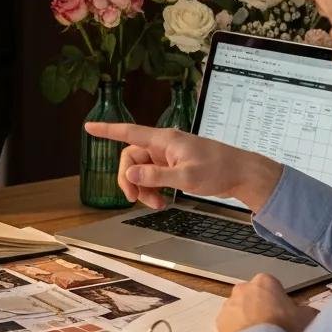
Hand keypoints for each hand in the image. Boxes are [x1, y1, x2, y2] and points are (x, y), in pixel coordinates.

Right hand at [83, 121, 281, 212]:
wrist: (242, 174)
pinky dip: (152, 189)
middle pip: (131, 158)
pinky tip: (161, 201)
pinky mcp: (173, 165)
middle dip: (129, 180)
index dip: (107, 130)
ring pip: (141, 170)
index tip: (88, 127)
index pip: (129, 132)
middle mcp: (163, 145)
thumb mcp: (186, 176)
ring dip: (142, 188)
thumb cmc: (219, 170)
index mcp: (164, 140)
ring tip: (155, 204)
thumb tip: (129, 173)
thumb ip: (155, 176)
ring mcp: (168, 156)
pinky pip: (153, 176)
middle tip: (134, 199)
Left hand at [216, 272, 318, 331]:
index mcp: (264, 282)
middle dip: (261, 308)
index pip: (273, 286)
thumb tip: (308, 313)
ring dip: (248, 321)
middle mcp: (241, 289)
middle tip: (274, 326)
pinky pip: (230, 326)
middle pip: (253, 297)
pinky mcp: (218, 324)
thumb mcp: (307, 318)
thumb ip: (307, 312)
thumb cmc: (285, 329)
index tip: (286, 313)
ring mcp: (227, 306)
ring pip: (240, 311)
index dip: (281, 301)